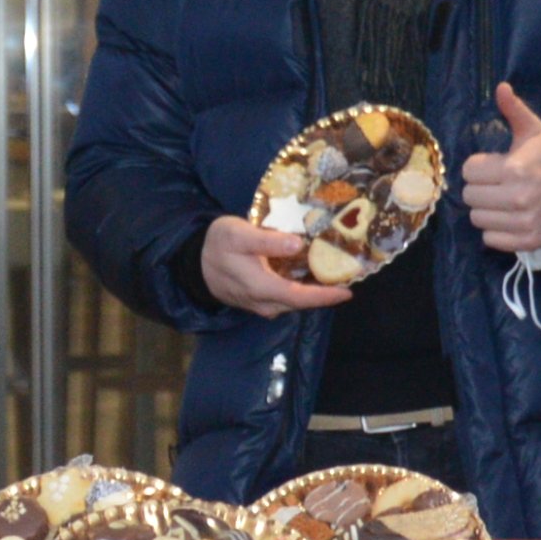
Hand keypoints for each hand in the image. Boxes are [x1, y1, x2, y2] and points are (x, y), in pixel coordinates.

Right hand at [200, 214, 352, 316]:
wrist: (193, 263)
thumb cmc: (216, 245)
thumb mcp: (238, 234)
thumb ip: (267, 241)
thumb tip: (298, 244)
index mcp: (261, 287)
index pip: (300, 297)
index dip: (325, 296)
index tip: (347, 291)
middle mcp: (264, 302)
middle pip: (301, 302)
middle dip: (325, 294)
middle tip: (347, 279)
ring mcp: (260, 305)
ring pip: (293, 303)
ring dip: (313, 294)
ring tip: (333, 278)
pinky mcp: (258, 302)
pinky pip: (285, 300)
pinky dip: (300, 291)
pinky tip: (309, 278)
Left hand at [459, 81, 540, 255]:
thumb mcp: (534, 132)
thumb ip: (515, 110)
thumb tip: (501, 87)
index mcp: (515, 169)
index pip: (469, 171)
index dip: (478, 167)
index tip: (493, 166)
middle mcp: (518, 197)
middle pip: (469, 196)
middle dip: (479, 189)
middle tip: (496, 185)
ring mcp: (523, 222)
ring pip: (477, 219)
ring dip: (485, 211)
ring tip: (502, 202)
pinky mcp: (527, 241)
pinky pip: (490, 240)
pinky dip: (495, 231)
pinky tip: (508, 219)